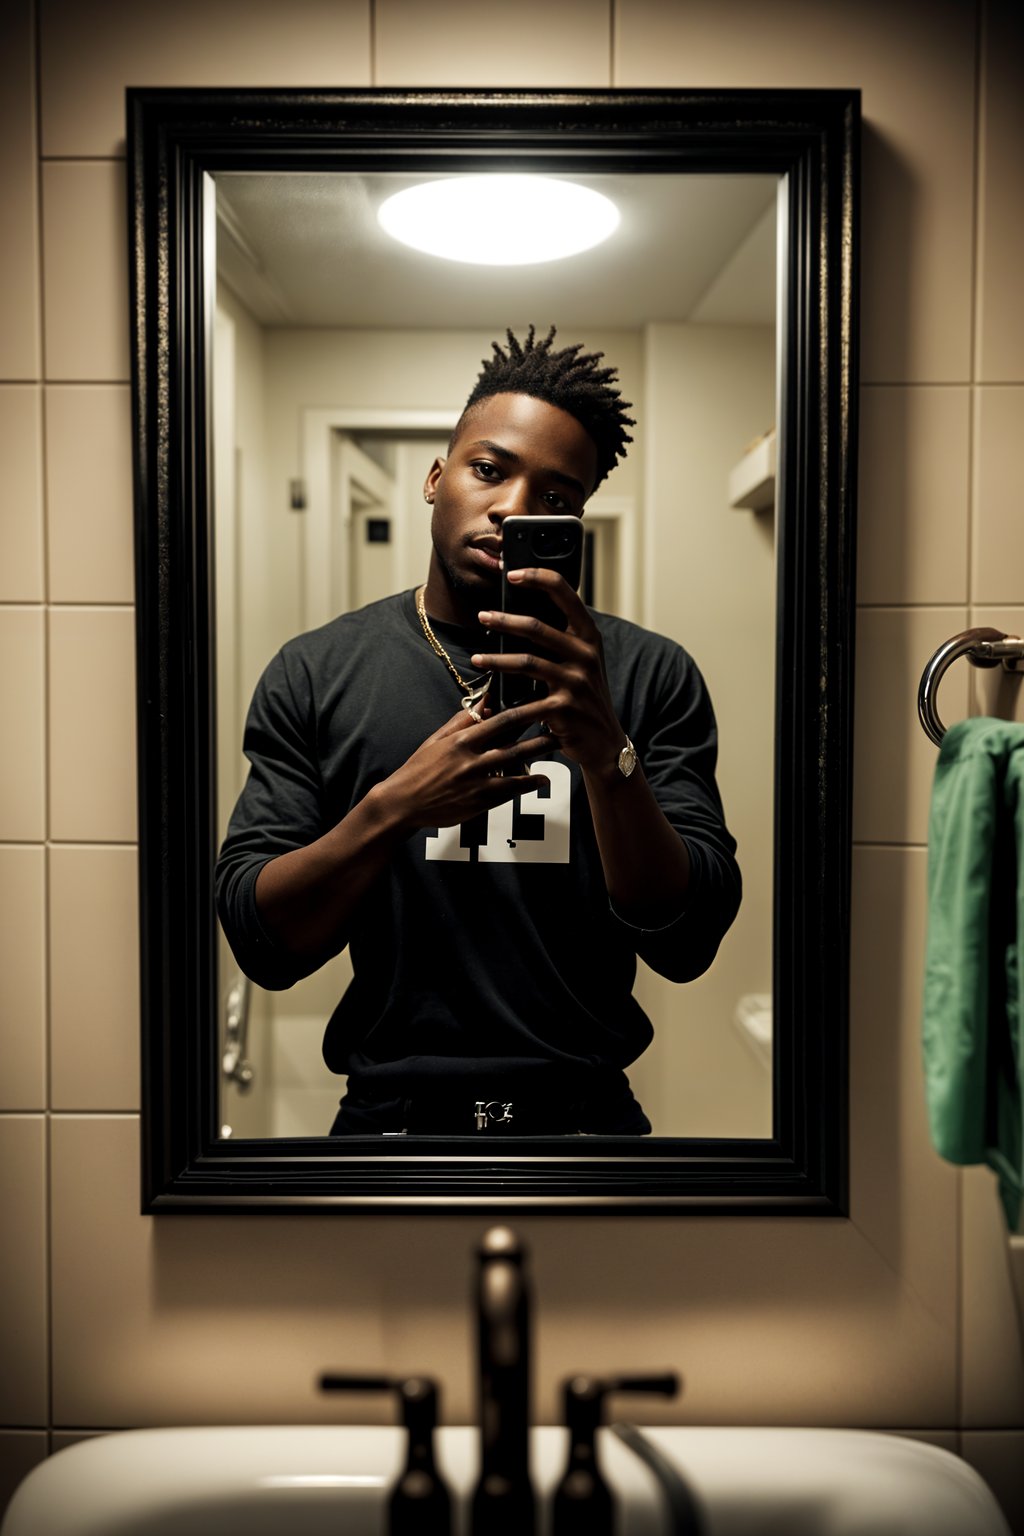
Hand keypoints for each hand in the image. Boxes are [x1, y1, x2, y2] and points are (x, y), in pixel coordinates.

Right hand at [385, 702, 551, 831]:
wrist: (404, 803)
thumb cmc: (420, 768)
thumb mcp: (437, 739)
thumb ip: (462, 721)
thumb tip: (485, 702)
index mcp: (461, 741)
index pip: (500, 722)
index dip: (524, 712)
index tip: (541, 705)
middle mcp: (471, 762)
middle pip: (514, 747)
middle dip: (540, 738)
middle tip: (561, 730)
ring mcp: (476, 785)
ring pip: (516, 771)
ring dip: (538, 761)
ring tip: (556, 751)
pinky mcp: (478, 804)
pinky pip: (508, 793)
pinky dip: (526, 785)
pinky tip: (540, 779)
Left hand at [473, 568, 624, 771]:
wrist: (603, 741)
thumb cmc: (585, 696)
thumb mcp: (582, 662)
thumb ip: (561, 639)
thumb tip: (520, 614)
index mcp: (589, 636)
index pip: (565, 593)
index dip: (537, 577)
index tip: (512, 573)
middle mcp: (586, 655)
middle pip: (537, 627)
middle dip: (504, 620)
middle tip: (482, 616)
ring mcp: (576, 682)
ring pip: (527, 662)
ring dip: (495, 660)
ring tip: (476, 659)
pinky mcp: (564, 709)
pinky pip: (526, 701)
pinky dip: (504, 703)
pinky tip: (489, 702)